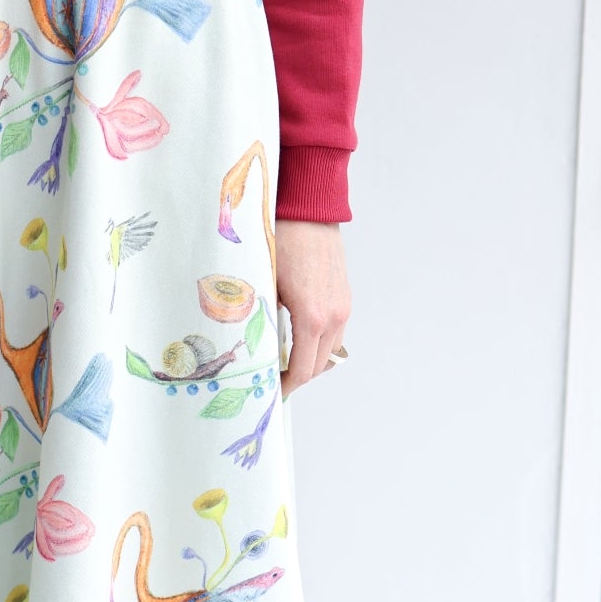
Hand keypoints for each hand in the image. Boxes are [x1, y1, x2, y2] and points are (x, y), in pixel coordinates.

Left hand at [275, 219, 350, 399]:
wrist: (309, 210)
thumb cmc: (281, 242)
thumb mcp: (264, 285)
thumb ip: (264, 321)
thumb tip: (255, 348)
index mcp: (312, 318)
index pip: (303, 370)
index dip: (287, 386)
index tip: (272, 392)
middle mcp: (335, 316)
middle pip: (320, 365)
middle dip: (298, 376)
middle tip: (274, 379)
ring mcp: (343, 306)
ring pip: (331, 351)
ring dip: (311, 360)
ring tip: (285, 360)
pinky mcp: (345, 296)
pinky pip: (336, 332)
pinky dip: (320, 342)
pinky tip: (299, 337)